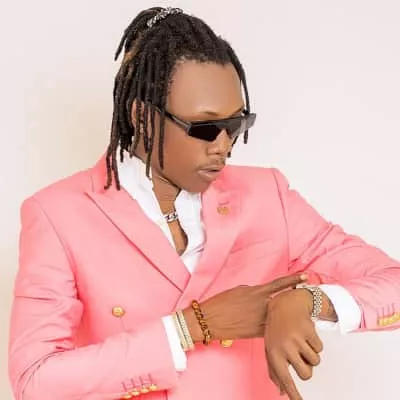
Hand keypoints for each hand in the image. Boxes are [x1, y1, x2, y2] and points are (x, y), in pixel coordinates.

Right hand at [183, 274, 306, 342]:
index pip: (280, 284)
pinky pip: (272, 328)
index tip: (306, 276)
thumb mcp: (239, 291)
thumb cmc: (220, 303)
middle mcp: (262, 305)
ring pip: (279, 317)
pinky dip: (274, 327)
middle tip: (303, 298)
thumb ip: (254, 292)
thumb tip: (263, 296)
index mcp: (256, 292)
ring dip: (284, 316)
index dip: (294, 279)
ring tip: (288, 316)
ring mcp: (262, 320)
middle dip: (291, 301)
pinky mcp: (258, 333)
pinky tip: (277, 329)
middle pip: (283, 302)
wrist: (209, 320)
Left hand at [264, 289, 322, 399]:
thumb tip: (281, 392)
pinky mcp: (308, 331)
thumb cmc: (277, 329)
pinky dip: (315, 344)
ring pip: (315, 361)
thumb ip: (274, 370)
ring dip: (311, 354)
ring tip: (301, 341)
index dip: (294, 393)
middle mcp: (285, 347)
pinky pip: (320, 348)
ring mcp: (297, 339)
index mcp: (274, 353)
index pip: (285, 379)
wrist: (285, 304)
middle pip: (306, 374)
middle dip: (307, 368)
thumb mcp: (271, 348)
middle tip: (300, 356)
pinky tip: (305, 334)